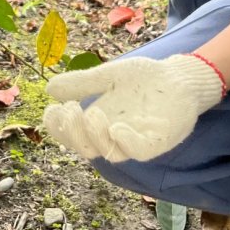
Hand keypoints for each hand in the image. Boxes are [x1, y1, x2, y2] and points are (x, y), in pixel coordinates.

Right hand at [40, 54, 223, 162]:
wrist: (180, 75)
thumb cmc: (145, 79)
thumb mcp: (108, 75)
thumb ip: (82, 83)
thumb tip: (49, 89)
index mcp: (100, 123)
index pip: (72, 136)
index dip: (57, 128)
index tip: (52, 109)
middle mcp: (115, 135)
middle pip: (86, 149)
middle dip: (72, 133)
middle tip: (71, 109)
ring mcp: (137, 140)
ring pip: (110, 154)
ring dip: (96, 138)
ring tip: (92, 113)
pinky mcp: (159, 140)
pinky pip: (140, 152)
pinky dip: (126, 143)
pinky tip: (117, 128)